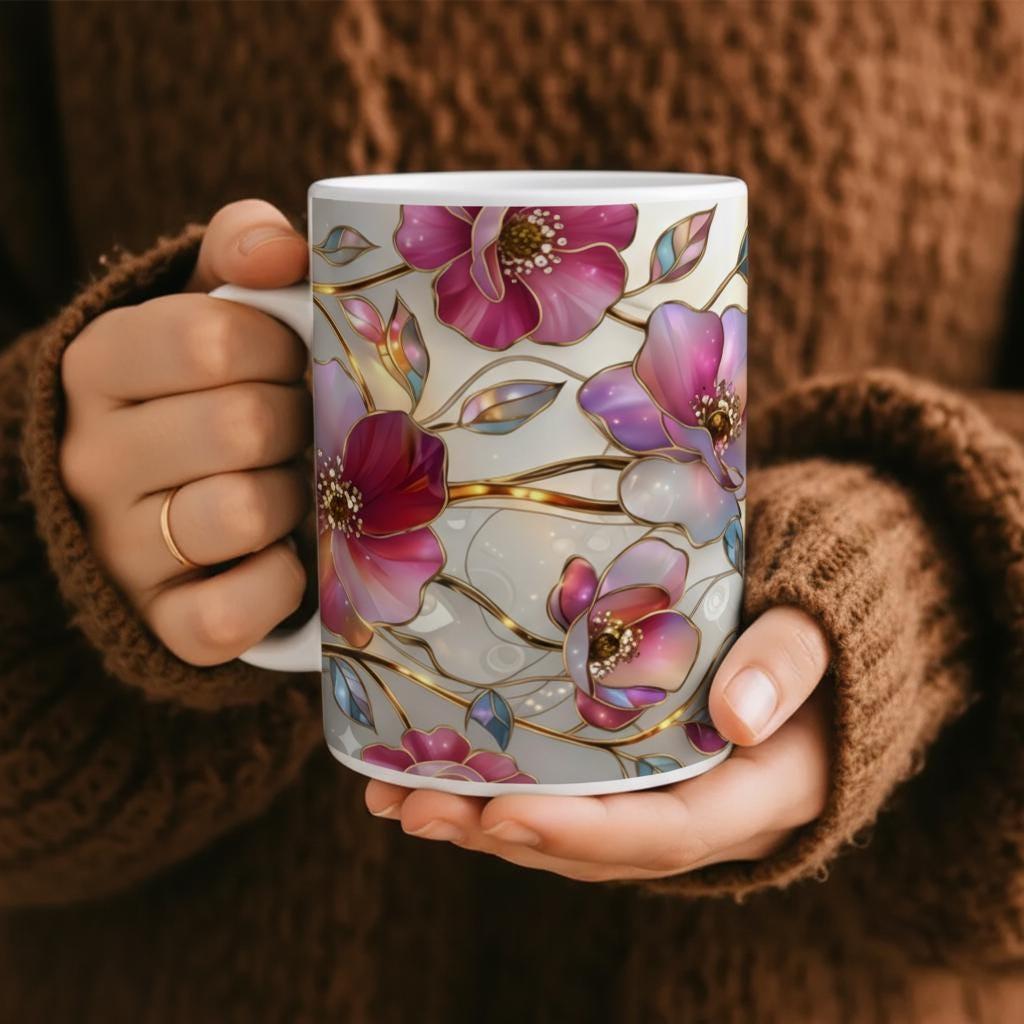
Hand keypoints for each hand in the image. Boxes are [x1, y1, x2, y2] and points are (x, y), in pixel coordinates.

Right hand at [60, 200, 311, 665]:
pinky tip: (291, 558)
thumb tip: (281, 250)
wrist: (160, 502)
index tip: (298, 359)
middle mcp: (91, 458)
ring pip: (242, 512)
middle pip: (241, 426)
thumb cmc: (205, 391)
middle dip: (302, 423)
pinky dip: (282, 585)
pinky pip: (231, 612)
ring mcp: (117, 548)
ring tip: (299, 487)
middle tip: (310, 426)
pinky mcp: (159, 622)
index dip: (283, 348)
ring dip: (299, 499)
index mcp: (100, 367)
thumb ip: (240, 252)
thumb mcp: (209, 305)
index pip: (210, 338)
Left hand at [364, 607, 830, 881]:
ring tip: (392, 791)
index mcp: (755, 795)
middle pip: (593, 845)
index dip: (582, 835)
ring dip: (478, 817)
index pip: (663, 834)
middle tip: (411, 804)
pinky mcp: (636, 773)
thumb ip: (790, 662)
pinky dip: (499, 790)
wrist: (830, 645)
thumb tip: (745, 712)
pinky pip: (565, 795)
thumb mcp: (826, 638)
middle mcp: (701, 814)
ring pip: (567, 828)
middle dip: (500, 831)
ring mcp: (665, 798)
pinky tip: (431, 768)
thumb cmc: (829, 636)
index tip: (500, 814)